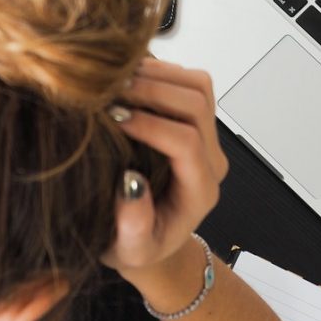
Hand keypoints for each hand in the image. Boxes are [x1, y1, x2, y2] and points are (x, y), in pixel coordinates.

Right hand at [101, 58, 228, 281]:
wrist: (150, 238)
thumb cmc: (137, 246)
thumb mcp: (130, 250)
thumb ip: (134, 226)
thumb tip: (130, 183)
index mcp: (199, 190)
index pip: (186, 143)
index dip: (151, 125)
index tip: (113, 119)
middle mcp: (210, 159)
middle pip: (197, 105)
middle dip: (153, 91)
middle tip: (109, 92)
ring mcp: (206, 136)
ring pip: (198, 85)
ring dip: (157, 75)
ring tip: (115, 80)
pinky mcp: (194, 120)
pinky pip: (188, 81)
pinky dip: (158, 71)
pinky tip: (125, 78)